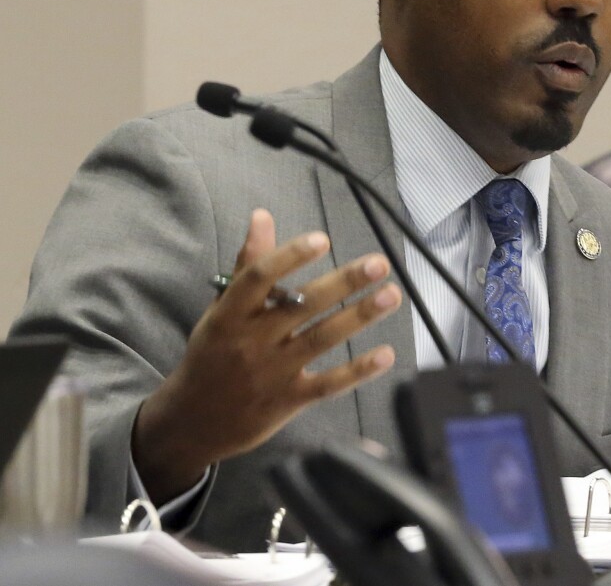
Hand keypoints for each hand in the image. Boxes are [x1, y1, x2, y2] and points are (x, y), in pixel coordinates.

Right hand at [132, 208, 400, 503]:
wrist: (193, 421)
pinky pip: (328, 384)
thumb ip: (248, 264)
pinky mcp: (289, 401)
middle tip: (379, 263)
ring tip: (391, 295)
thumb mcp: (221, 308)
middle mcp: (252, 340)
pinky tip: (386, 354)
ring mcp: (272, 372)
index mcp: (231, 313)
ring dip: (359, 316)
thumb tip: (262, 216)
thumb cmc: (213, 354)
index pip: (260, 278)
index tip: (322, 239)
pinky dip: (358, 370)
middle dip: (344, 282)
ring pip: (321, 339)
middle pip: (302, 305)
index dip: (290, 256)